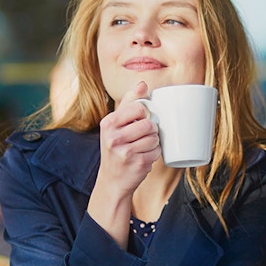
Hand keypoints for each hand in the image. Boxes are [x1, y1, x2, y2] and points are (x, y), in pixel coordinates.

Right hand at [87, 81, 160, 246]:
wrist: (112, 181)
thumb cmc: (116, 149)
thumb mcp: (116, 125)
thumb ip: (129, 103)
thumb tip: (143, 84)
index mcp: (108, 123)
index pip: (139, 108)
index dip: (145, 114)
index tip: (140, 121)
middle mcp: (113, 137)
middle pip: (149, 124)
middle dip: (151, 131)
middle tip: (141, 138)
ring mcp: (124, 152)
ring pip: (155, 138)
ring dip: (153, 144)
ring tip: (141, 149)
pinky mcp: (137, 164)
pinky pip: (156, 152)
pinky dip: (154, 155)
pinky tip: (142, 159)